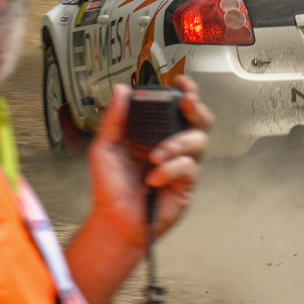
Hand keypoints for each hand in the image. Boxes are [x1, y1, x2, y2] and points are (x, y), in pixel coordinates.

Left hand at [85, 76, 212, 248]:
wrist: (114, 221)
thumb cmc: (110, 189)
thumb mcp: (104, 148)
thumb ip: (114, 119)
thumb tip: (122, 90)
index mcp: (153, 134)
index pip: (174, 107)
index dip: (183, 92)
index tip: (180, 83)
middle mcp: (172, 146)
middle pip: (199, 120)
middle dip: (196, 108)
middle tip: (187, 103)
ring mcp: (182, 165)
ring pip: (198, 141)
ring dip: (177, 143)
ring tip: (156, 155)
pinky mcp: (187, 184)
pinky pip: (189, 168)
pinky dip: (170, 170)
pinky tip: (154, 179)